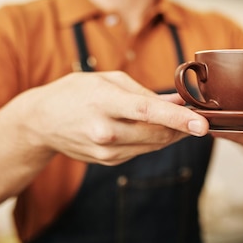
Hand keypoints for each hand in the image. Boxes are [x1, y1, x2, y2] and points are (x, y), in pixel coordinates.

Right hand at [22, 71, 208, 164]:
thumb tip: (180, 101)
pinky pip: (141, 151)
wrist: (40, 122)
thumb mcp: (108, 80)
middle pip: (157, 133)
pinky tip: (150, 129)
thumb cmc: (76, 93)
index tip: (201, 125)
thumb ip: (146, 92)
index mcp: (105, 102)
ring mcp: (106, 151)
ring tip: (179, 121)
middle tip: (199, 118)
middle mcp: (105, 131)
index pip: (147, 112)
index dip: (178, 119)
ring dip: (171, 134)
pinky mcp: (108, 162)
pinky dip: (151, 140)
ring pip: (153, 145)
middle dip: (183, 127)